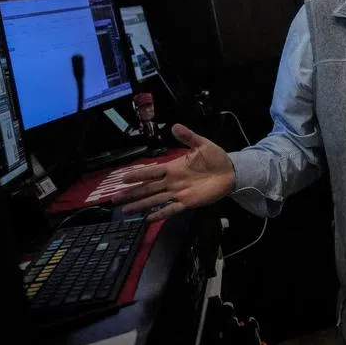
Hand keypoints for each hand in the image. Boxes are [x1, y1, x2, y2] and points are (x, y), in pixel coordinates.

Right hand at [117, 124, 235, 219]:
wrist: (230, 172)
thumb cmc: (215, 158)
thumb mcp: (202, 144)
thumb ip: (188, 137)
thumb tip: (174, 126)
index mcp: (173, 167)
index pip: (151, 171)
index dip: (137, 174)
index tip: (123, 178)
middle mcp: (172, 181)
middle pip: (147, 188)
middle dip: (131, 193)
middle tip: (115, 199)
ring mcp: (178, 193)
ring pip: (155, 199)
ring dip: (140, 205)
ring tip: (125, 211)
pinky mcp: (188, 202)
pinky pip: (171, 209)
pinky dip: (160, 213)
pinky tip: (149, 219)